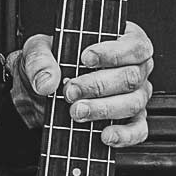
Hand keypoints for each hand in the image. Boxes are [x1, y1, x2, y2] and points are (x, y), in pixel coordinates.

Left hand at [8, 23, 154, 147]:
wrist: (39, 93)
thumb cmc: (50, 64)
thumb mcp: (37, 51)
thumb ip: (39, 60)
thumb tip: (47, 81)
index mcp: (122, 41)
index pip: (135, 44)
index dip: (114, 53)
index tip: (86, 59)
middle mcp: (134, 67)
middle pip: (132, 76)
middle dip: (99, 86)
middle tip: (71, 92)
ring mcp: (135, 94)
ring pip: (134, 103)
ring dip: (104, 109)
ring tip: (77, 111)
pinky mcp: (130, 120)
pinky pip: (138, 130)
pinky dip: (124, 134)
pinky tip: (104, 135)